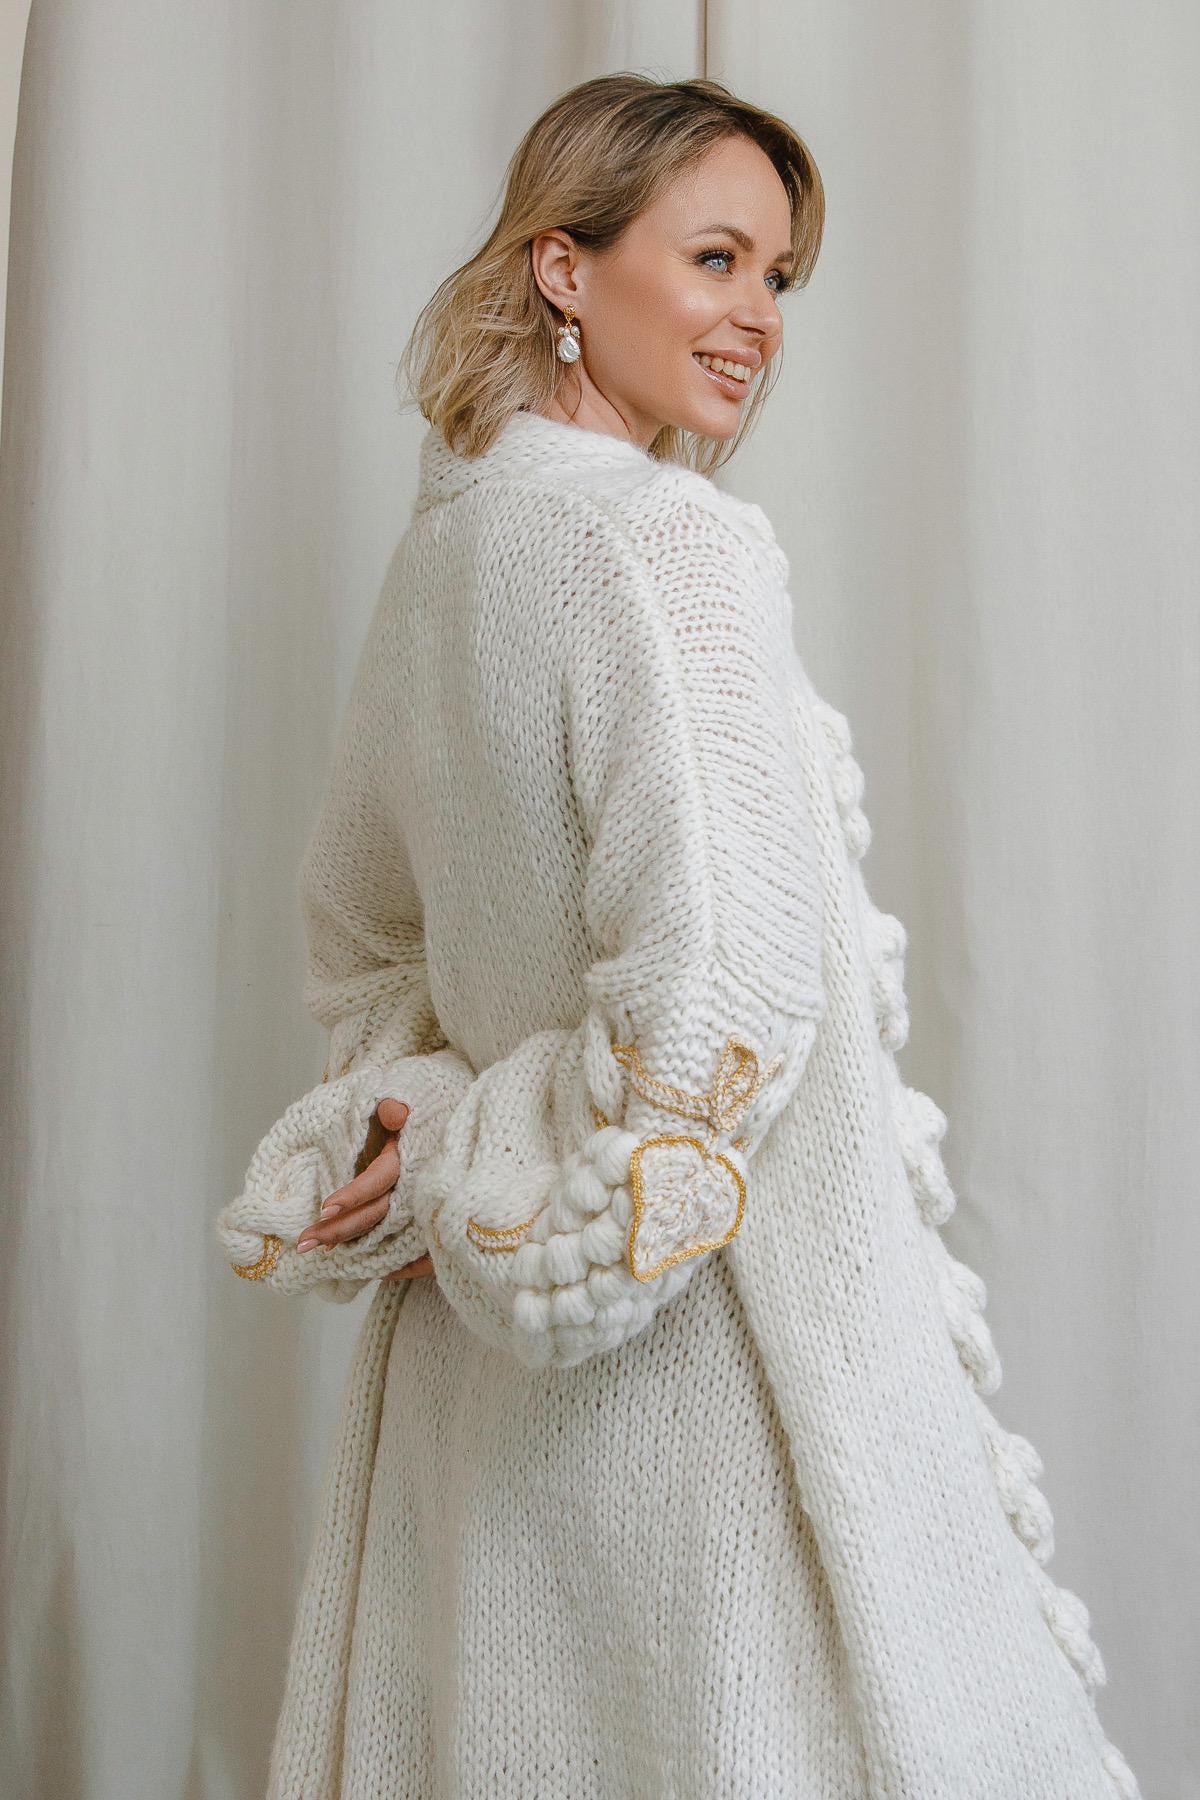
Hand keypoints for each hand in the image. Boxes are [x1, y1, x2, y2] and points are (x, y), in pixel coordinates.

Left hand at [294, 1097, 431, 1279]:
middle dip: (339, 1230)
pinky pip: (417, 1252)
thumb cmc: (426, 1115)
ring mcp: (423, 1208)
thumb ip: (397, 1106)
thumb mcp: (412, 1102)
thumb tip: (393, 1111)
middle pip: (375, 1214)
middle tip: (304, 1242)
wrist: (456, 1127)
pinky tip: (362, 1265)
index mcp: (410, 1160)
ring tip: (315, 1252)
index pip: (379, 1180)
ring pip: (384, 1232)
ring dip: (351, 1244)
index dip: (354, 1194)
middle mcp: (416, 1187)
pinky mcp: (429, 1221)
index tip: (324, 1208)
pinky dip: (396, 1264)